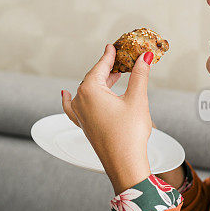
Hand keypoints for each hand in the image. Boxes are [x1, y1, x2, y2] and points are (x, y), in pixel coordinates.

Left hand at [62, 44, 155, 192]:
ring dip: (99, 82)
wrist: (124, 164)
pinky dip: (70, 99)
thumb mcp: (137, 99)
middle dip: (107, 68)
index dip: (110, 55)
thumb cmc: (129, 134)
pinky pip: (72, 108)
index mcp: (89, 90)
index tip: (114, 46)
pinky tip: (64, 94)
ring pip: (86, 91)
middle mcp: (80, 101)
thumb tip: (144, 57)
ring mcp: (79, 115)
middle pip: (93, 78)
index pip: (101, 66)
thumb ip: (139, 75)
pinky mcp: (83, 126)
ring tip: (113, 76)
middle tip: (121, 60)